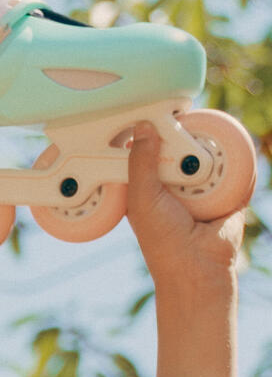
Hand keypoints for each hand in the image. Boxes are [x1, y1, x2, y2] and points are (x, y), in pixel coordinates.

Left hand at [127, 124, 243, 376]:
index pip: (150, 145)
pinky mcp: (229, 187)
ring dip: (207, 152)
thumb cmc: (164, 239)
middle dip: (182, 137)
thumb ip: (140, 162)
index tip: (155, 111)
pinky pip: (236, 165)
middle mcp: (175, 178)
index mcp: (149, 180)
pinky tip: (227, 158)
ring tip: (200, 168)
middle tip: (181, 142)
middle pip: (181, 141)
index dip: (152, 128)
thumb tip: (142, 127)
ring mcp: (203, 181)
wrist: (199, 265)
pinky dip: (235, 160)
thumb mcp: (142, 198)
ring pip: (209, 150)